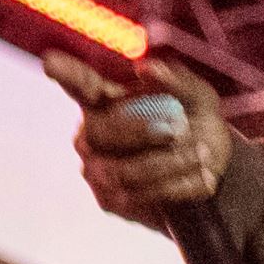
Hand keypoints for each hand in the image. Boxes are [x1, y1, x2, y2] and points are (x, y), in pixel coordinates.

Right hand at [45, 50, 231, 221]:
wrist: (211, 172)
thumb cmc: (195, 123)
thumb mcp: (198, 97)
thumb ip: (178, 80)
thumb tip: (147, 69)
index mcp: (103, 98)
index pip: (79, 84)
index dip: (66, 73)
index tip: (52, 62)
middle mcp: (91, 132)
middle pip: (100, 131)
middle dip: (141, 130)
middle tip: (179, 128)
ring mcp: (96, 168)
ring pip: (122, 170)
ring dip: (167, 162)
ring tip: (202, 153)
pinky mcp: (111, 200)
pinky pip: (137, 196)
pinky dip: (173, 186)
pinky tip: (199, 176)